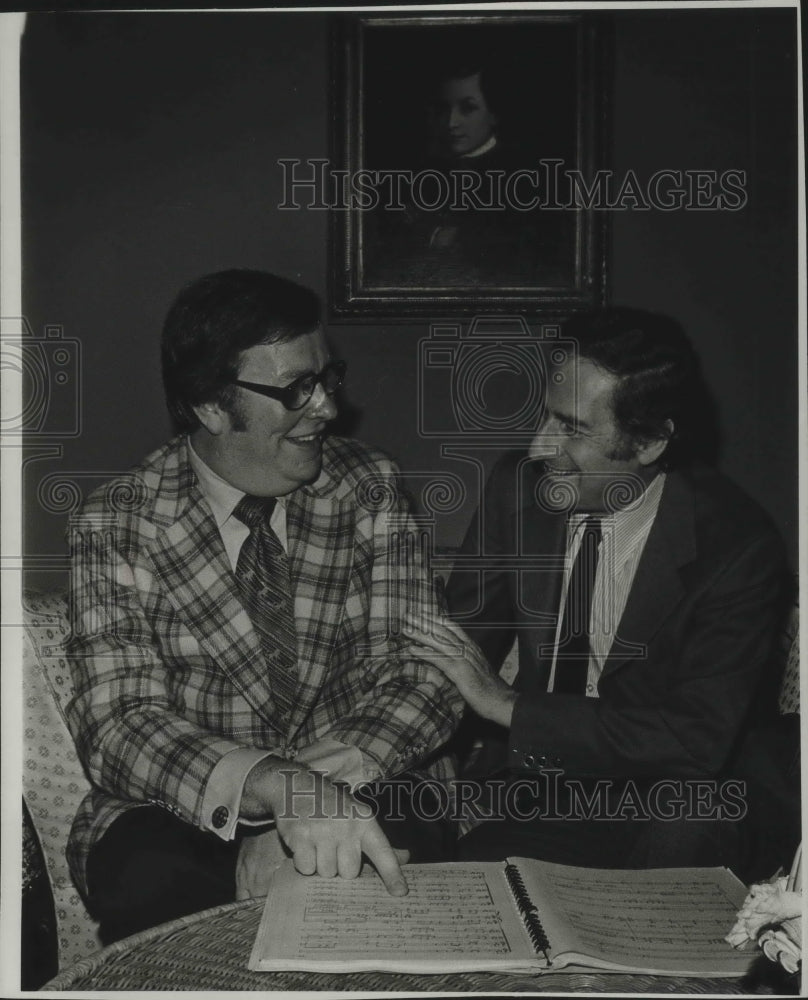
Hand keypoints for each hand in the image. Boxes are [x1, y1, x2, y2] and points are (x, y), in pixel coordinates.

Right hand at [241, 759, 408, 895]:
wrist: (295, 787)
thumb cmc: (332, 807)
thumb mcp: (358, 816)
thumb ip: (378, 841)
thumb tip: (405, 858)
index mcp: (364, 820)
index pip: (382, 850)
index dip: (392, 873)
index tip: (400, 892)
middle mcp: (346, 825)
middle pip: (350, 872)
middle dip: (341, 867)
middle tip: (334, 849)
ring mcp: (322, 831)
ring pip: (327, 873)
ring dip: (321, 864)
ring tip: (318, 843)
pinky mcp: (300, 837)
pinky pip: (306, 868)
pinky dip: (304, 862)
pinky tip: (305, 844)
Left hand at [404, 614, 516, 727]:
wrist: (501, 701)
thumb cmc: (488, 688)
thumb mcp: (475, 668)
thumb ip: (463, 659)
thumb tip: (446, 656)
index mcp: (471, 647)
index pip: (453, 627)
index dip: (436, 618)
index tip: (422, 612)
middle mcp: (468, 649)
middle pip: (443, 631)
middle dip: (425, 622)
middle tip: (408, 615)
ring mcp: (464, 660)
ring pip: (440, 642)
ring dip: (421, 634)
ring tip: (406, 629)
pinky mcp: (460, 672)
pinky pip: (439, 659)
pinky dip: (425, 653)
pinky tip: (412, 650)